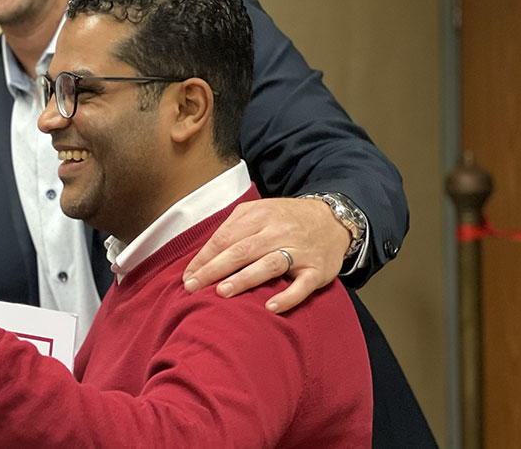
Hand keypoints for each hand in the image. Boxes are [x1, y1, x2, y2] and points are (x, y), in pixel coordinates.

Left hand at [181, 197, 349, 312]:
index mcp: (260, 215)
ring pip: (269, 264)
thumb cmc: (287, 219)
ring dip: (244, 279)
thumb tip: (204, 255)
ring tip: (222, 292)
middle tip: (193, 287)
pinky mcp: (317, 270)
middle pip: (242, 250)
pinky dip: (287, 297)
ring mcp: (300, 251)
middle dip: (214, 269)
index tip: (187, 276)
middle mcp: (279, 231)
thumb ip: (233, 227)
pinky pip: (302, 285)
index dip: (204, 257)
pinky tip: (270, 308)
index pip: (225, 237)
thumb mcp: (259, 211)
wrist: (334, 219)